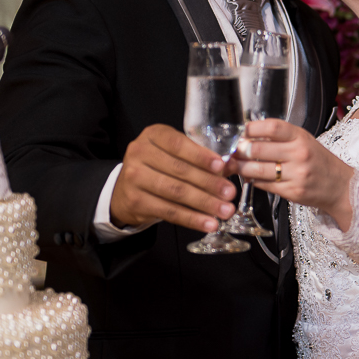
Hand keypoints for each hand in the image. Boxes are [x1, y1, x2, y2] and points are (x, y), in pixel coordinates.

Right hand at [110, 124, 237, 231]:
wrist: (126, 188)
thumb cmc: (158, 166)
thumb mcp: (178, 155)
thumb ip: (203, 158)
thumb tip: (232, 165)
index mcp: (153, 135)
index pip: (179, 144)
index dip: (201, 157)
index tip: (222, 167)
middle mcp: (140, 152)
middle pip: (180, 170)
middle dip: (209, 183)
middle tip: (229, 193)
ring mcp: (134, 177)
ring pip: (176, 192)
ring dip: (204, 203)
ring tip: (224, 211)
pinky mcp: (135, 201)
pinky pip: (169, 212)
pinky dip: (192, 219)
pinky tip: (208, 223)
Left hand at [230, 119, 354, 229]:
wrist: (340, 186)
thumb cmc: (320, 162)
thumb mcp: (305, 141)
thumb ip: (280, 138)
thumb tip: (250, 136)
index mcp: (301, 137)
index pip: (272, 127)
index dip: (252, 128)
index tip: (242, 131)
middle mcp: (299, 154)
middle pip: (258, 149)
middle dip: (240, 150)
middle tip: (233, 150)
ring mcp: (296, 174)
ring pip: (257, 169)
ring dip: (241, 167)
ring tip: (236, 165)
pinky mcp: (292, 192)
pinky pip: (264, 185)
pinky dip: (253, 180)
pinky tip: (250, 176)